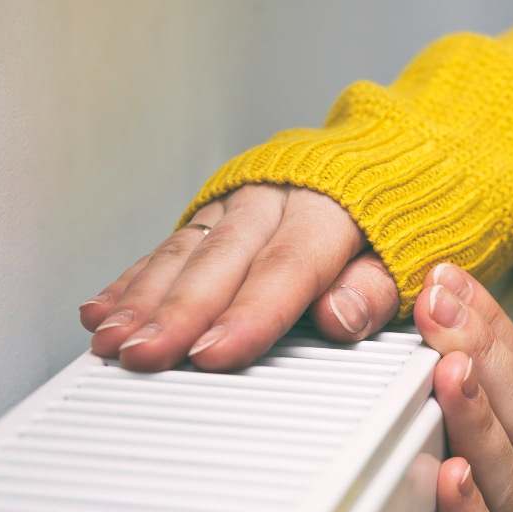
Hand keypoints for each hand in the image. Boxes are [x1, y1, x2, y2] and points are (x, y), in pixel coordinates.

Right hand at [78, 185, 400, 370]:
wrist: (387, 155)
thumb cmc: (398, 220)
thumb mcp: (408, 255)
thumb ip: (376, 289)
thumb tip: (339, 318)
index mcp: (332, 209)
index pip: (288, 267)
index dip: (249, 313)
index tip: (214, 354)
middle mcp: (276, 199)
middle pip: (223, 259)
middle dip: (178, 311)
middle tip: (143, 355)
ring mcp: (239, 201)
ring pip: (186, 250)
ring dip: (143, 298)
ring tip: (111, 340)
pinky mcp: (215, 211)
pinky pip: (170, 244)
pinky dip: (134, 277)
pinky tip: (103, 307)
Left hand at [415, 263, 512, 511]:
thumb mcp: (510, 435)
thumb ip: (483, 384)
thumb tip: (442, 306)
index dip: (484, 320)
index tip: (444, 279)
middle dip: (476, 348)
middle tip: (436, 304)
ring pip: (506, 464)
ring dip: (475, 414)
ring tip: (448, 370)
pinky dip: (469, 511)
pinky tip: (449, 477)